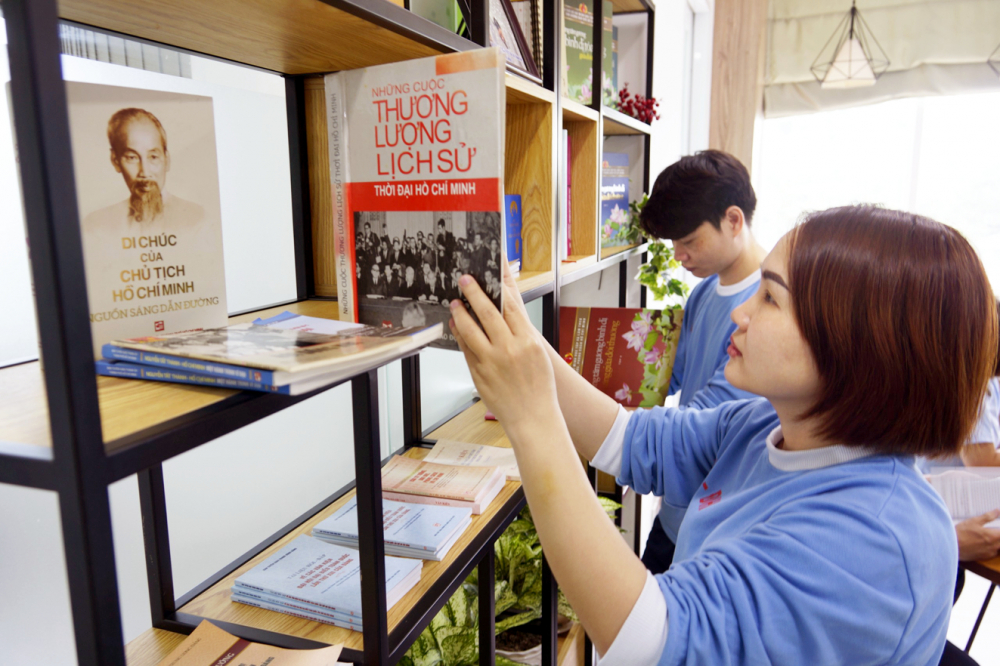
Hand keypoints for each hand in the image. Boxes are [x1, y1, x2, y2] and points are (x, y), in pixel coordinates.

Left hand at [449, 274, 556, 434]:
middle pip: (488, 313)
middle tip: (465, 280)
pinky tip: (456, 325)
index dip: (501, 287)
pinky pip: (466, 349)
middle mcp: (509, 349)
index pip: (511, 306)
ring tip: (455, 302)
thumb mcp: (539, 355)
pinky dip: (459, 334)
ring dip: (461, 313)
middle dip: (474, 293)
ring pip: (471, 330)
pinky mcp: (479, 374)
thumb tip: (506, 311)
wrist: (533, 418)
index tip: (492, 274)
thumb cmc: (540, 388)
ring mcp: (492, 362)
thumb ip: (522, 333)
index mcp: (528, 342)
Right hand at [956, 510, 999, 560]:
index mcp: (993, 536)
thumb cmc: (961, 533)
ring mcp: (989, 553)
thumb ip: (988, 516)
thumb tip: (997, 511)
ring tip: (989, 538)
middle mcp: (993, 546)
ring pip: (999, 548)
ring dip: (997, 543)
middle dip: (999, 536)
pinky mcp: (983, 557)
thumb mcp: (974, 521)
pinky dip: (992, 549)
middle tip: (994, 532)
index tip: (997, 529)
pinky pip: (993, 553)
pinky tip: (985, 545)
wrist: (951, 546)